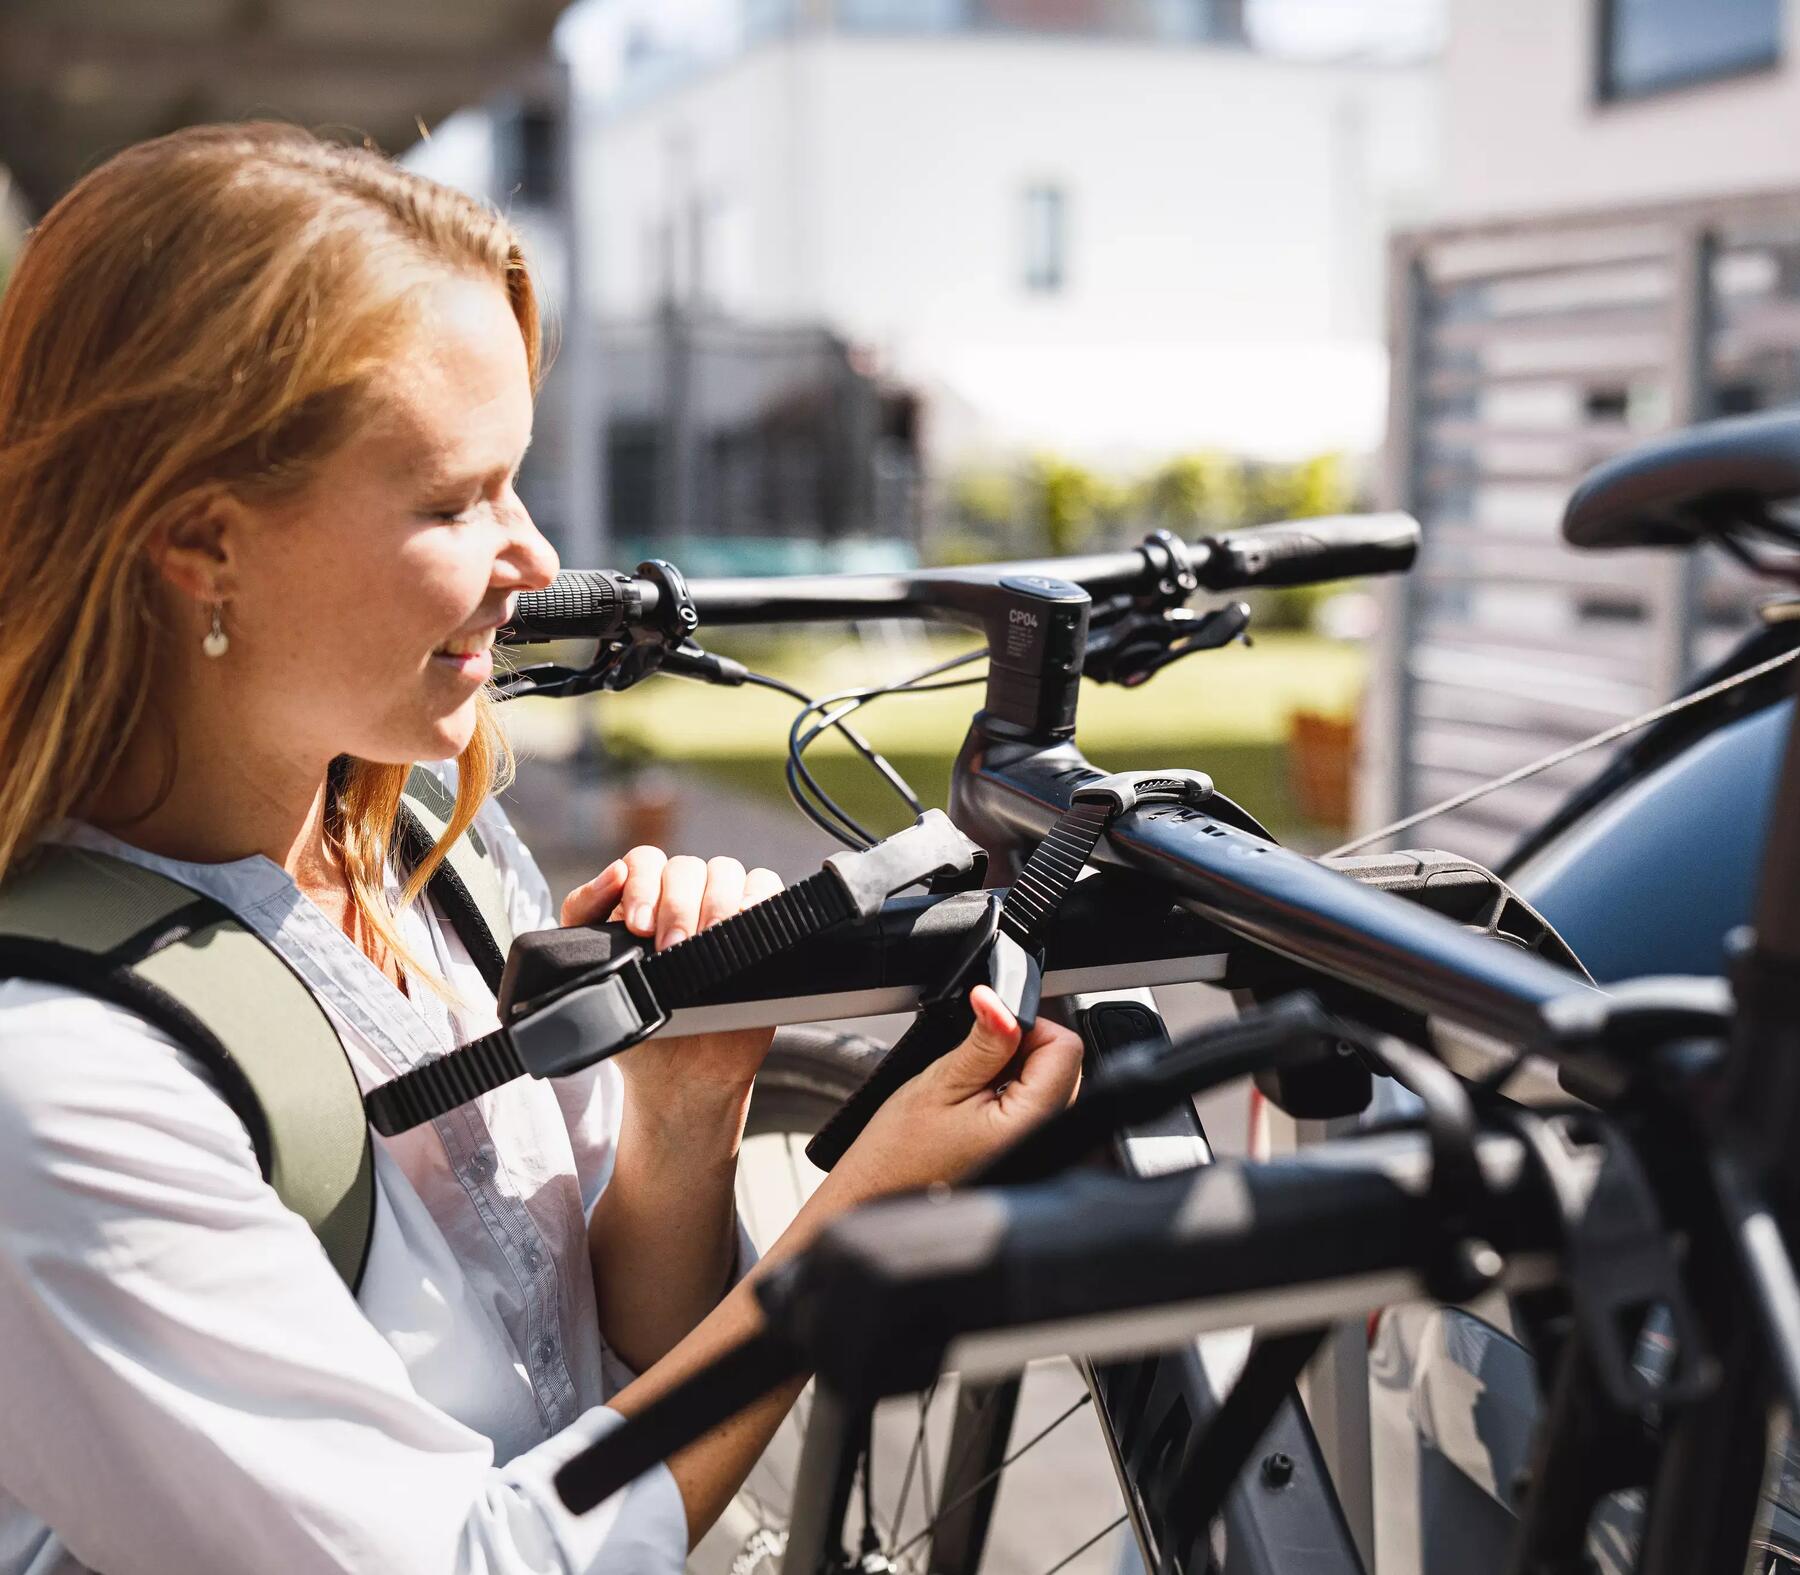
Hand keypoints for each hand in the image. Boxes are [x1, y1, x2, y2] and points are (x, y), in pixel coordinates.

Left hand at [562, 847, 784, 1115]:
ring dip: (715, 904)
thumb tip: (613, 873)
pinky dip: (758, 898)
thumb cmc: (638, 1027)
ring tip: (705, 947)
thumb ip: (584, 920)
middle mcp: (684, 899)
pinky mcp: (761, 925)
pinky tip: (742, 928)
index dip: (643, 885)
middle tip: (670, 949)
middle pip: (685, 868)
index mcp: (642, 901)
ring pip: (725, 872)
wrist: (684, 1078)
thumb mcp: (593, 977)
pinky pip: (767, 887)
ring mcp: (724, 909)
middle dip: (677, 906)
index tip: (639, 927)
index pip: (645, 862)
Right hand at [834, 985, 1083, 1198]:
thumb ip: (985, 1041)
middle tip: (974, 1066)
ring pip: (1049, 1084)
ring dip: (1015, 1073)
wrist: (877, 1200)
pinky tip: (976, 1107)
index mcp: (1031, 1122)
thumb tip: (1004, 1001)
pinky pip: (1037, 1108)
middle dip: (1022, 1050)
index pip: (1065, 1047)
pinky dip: (1011, 1095)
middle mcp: (1046, 1141)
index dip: (1027, 1027)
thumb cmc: (897, 1157)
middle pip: (1062, 1065)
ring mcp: (1040, 1152)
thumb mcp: (940, 1083)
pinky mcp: (1028, 1155)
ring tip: (970, 1091)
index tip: (992, 1031)